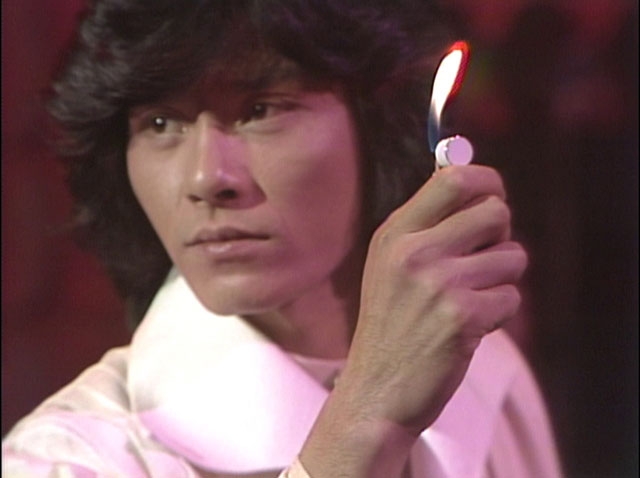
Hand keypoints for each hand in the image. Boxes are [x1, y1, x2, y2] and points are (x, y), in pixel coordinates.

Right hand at [301, 165, 527, 476]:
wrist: (377, 388)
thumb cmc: (390, 324)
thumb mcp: (389, 265)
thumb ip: (425, 227)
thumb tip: (476, 187)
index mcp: (394, 233)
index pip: (454, 179)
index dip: (487, 180)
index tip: (494, 194)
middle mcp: (415, 251)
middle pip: (495, 212)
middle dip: (501, 235)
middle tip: (483, 257)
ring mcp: (439, 284)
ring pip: (512, 257)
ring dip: (501, 280)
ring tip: (469, 299)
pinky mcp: (463, 317)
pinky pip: (512, 297)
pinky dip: (499, 313)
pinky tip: (469, 326)